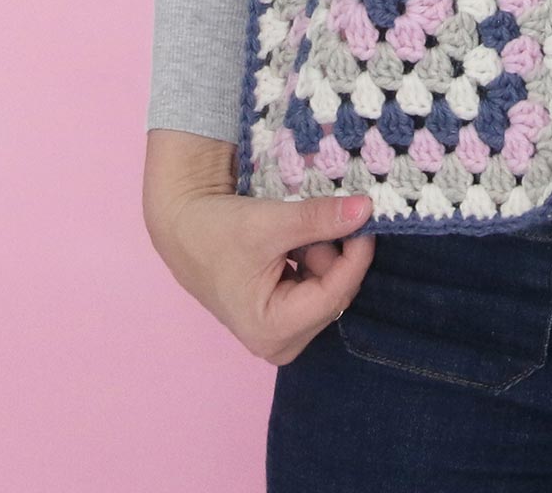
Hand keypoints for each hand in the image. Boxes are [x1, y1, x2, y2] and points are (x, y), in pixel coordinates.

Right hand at [143, 128, 377, 364]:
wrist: (185, 229)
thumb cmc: (218, 231)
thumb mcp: (271, 223)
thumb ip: (319, 219)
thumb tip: (366, 209)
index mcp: (273, 330)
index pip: (336, 293)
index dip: (357, 253)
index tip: (366, 215)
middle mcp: (279, 343)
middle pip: (335, 294)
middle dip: (333, 254)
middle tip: (314, 220)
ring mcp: (281, 334)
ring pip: (329, 289)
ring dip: (322, 254)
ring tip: (293, 233)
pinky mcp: (282, 319)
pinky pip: (317, 288)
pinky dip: (313, 260)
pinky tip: (292, 244)